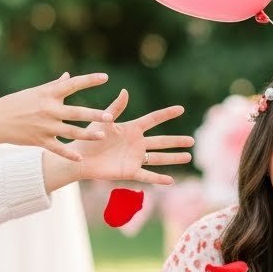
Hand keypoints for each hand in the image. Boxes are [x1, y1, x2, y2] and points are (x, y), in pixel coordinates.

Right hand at [0, 73, 112, 160]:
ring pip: (71, 132)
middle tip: (110, 117)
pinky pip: (58, 149)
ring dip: (87, 135)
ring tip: (102, 136)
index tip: (106, 77)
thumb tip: (68, 75)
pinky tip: (81, 158)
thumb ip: (54, 85)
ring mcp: (45, 126)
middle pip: (76, 112)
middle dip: (94, 115)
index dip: (89, 80)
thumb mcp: (35, 92)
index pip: (72, 84)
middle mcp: (48, 109)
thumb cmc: (16, 103)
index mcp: (48, 93)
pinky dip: (69, 154)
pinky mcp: (40, 140)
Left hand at [66, 89, 193, 183]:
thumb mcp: (104, 121)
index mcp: (132, 128)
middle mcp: (136, 143)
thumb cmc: (89, 137)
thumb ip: (115, 108)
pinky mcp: (129, 171)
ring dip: (174, 158)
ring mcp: (134, 158)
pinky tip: (171, 180)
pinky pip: (147, 175)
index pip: (153, 119)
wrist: (80, 158)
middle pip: (162, 141)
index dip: (167, 114)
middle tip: (192, 140)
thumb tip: (125, 91)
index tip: (181, 109)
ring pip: (159, 158)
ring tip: (188, 156)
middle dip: (177, 141)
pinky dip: (159, 178)